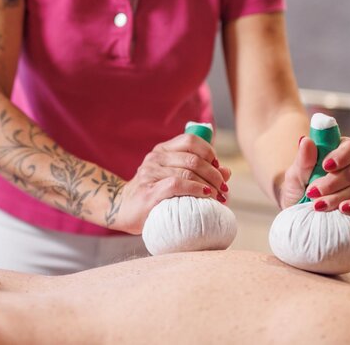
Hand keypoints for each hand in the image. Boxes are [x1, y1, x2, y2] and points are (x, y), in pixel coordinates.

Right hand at [111, 132, 231, 233]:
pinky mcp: (149, 191)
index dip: (209, 152)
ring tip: (219, 197)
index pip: (190, 140)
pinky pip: (177, 185)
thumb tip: (226, 172)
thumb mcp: (174, 178)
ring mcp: (150, 173)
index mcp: (162, 150)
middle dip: (214, 174)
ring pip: (188, 172)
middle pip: (193, 159)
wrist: (123, 209)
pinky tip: (205, 196)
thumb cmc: (153, 194)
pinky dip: (196, 189)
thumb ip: (199, 172)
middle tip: (224, 189)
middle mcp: (155, 158)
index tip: (218, 167)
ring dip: (209, 185)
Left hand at [278, 135, 349, 215]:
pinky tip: (342, 209)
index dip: (342, 155)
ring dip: (336, 197)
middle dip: (331, 183)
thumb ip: (303, 159)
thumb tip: (306, 141)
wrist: (296, 210)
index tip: (326, 165)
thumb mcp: (295, 174)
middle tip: (312, 191)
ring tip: (317, 205)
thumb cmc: (298, 187)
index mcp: (336, 153)